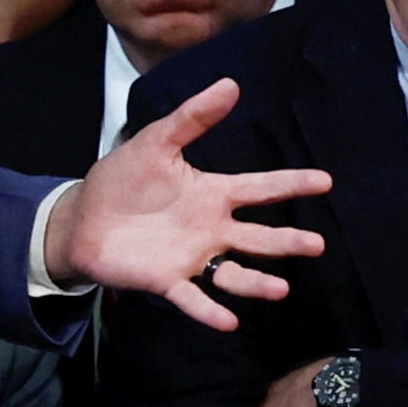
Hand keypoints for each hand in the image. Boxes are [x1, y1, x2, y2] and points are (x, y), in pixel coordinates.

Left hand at [46, 78, 331, 330]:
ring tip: (281, 289)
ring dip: (257, 283)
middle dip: (287, 241)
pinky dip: (210, 311)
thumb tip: (231, 84)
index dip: (291, 184)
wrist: (83, 217)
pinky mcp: (166, 281)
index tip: (324, 181)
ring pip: (234, 273)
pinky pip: (193, 299)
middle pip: (258, 238)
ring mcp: (191, 257)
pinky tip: (230, 322)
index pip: (260, 188)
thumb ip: (193, 118)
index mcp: (212, 194)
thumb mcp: (157, 141)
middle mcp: (211, 229)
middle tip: (317, 244)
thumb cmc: (123, 179)